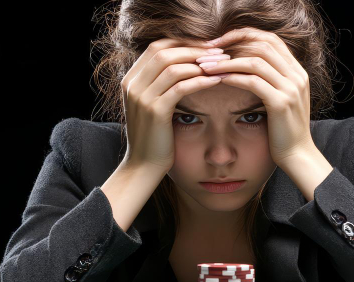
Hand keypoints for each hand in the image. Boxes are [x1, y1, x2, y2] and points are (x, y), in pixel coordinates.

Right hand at [120, 38, 227, 172]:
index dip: (184, 43)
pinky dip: (201, 80)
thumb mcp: (153, 104)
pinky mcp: (155, 111)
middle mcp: (132, 84)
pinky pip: (181, 87)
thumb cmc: (154, 136)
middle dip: (194, 49)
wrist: (144, 166)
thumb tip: (188, 62)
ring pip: (173, 66)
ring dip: (200, 63)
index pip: (158, 47)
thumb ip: (161, 83)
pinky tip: (218, 80)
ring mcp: (142, 97)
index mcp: (131, 79)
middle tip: (220, 51)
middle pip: (165, 51)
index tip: (208, 45)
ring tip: (222, 64)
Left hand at [199, 27, 315, 166]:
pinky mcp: (281, 103)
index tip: (219, 41)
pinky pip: (253, 82)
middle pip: (262, 44)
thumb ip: (270, 79)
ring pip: (255, 61)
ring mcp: (291, 88)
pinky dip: (233, 77)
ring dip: (227, 61)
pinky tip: (217, 79)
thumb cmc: (283, 129)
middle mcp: (297, 75)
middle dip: (232, 44)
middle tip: (207, 50)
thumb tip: (243, 63)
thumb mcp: (280, 98)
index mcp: (297, 71)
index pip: (270, 39)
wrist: (297, 155)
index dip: (243, 35)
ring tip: (206, 65)